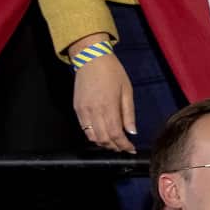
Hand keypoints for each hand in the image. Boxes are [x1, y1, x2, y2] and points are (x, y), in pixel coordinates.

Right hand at [70, 38, 136, 153]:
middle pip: (103, 139)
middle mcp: (94, 112)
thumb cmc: (113, 73)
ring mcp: (83, 111)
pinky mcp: (76, 109)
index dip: (123, 145)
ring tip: (114, 143)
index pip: (115, 134)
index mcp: (109, 107)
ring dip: (103, 143)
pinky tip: (102, 135)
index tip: (131, 149)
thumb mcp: (127, 91)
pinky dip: (93, 136)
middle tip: (124, 147)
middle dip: (114, 146)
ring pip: (92, 136)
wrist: (92, 60)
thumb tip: (132, 132)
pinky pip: (84, 129)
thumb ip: (128, 114)